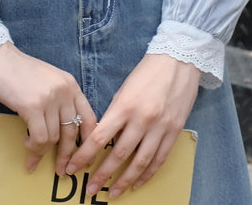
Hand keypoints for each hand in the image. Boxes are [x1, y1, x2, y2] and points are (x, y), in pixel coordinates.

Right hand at [0, 42, 96, 174]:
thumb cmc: (16, 69)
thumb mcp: (46, 80)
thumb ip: (58, 99)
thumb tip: (62, 128)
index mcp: (70, 84)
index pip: (89, 118)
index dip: (88, 142)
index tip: (84, 158)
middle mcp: (64, 90)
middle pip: (73, 132)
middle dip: (68, 155)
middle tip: (61, 170)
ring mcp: (49, 98)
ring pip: (54, 138)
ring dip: (43, 153)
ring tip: (33, 156)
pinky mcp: (32, 106)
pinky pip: (39, 138)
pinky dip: (34, 150)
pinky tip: (27, 148)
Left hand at [66, 53, 200, 198]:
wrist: (179, 60)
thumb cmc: (147, 72)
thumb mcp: (124, 89)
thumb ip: (115, 113)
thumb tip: (103, 136)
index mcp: (124, 106)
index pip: (99, 138)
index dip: (84, 156)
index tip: (72, 168)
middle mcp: (142, 120)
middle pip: (119, 155)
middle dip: (102, 175)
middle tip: (90, 190)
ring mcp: (159, 128)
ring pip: (140, 162)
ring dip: (125, 181)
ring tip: (113, 193)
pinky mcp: (174, 132)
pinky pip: (159, 159)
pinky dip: (147, 174)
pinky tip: (137, 183)